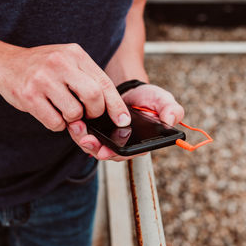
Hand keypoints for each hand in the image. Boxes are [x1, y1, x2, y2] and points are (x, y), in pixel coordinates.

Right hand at [0, 43, 130, 130]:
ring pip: (74, 113)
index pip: (104, 83)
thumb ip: (87, 79)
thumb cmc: (41, 66)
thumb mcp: (67, 62)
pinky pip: (55, 122)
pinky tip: (48, 111)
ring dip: (72, 120)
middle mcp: (60, 63)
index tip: (123, 121)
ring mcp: (43, 79)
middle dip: (94, 113)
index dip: (116, 106)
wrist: (5, 63)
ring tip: (61, 109)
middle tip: (86, 114)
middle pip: (93, 97)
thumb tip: (110, 109)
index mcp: (75, 54)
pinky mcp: (29, 95)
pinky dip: (56, 124)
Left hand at [68, 83, 184, 160]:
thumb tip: (171, 119)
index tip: (106, 151)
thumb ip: (171, 109)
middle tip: (87, 140)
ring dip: (83, 140)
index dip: (116, 154)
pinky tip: (74, 122)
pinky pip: (85, 136)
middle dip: (95, 148)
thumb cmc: (149, 99)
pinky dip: (78, 131)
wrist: (132, 90)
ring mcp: (108, 140)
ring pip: (93, 146)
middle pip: (107, 153)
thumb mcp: (163, 101)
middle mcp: (123, 146)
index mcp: (141, 144)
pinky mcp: (96, 132)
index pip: (128, 154)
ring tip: (77, 128)